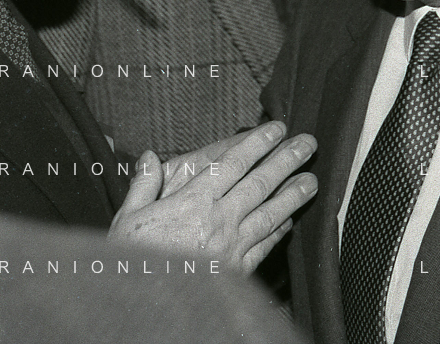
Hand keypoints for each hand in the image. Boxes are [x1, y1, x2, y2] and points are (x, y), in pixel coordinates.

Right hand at [108, 121, 316, 272]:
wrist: (142, 309)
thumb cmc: (132, 264)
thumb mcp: (127, 219)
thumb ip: (142, 186)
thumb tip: (147, 158)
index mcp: (191, 203)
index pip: (232, 164)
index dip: (257, 143)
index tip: (275, 129)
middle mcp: (217, 221)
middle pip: (259, 184)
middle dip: (285, 161)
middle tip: (306, 144)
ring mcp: (230, 247)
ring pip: (269, 214)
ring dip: (293, 195)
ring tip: (312, 180)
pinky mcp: (236, 272)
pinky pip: (264, 246)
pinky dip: (280, 231)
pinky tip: (291, 220)